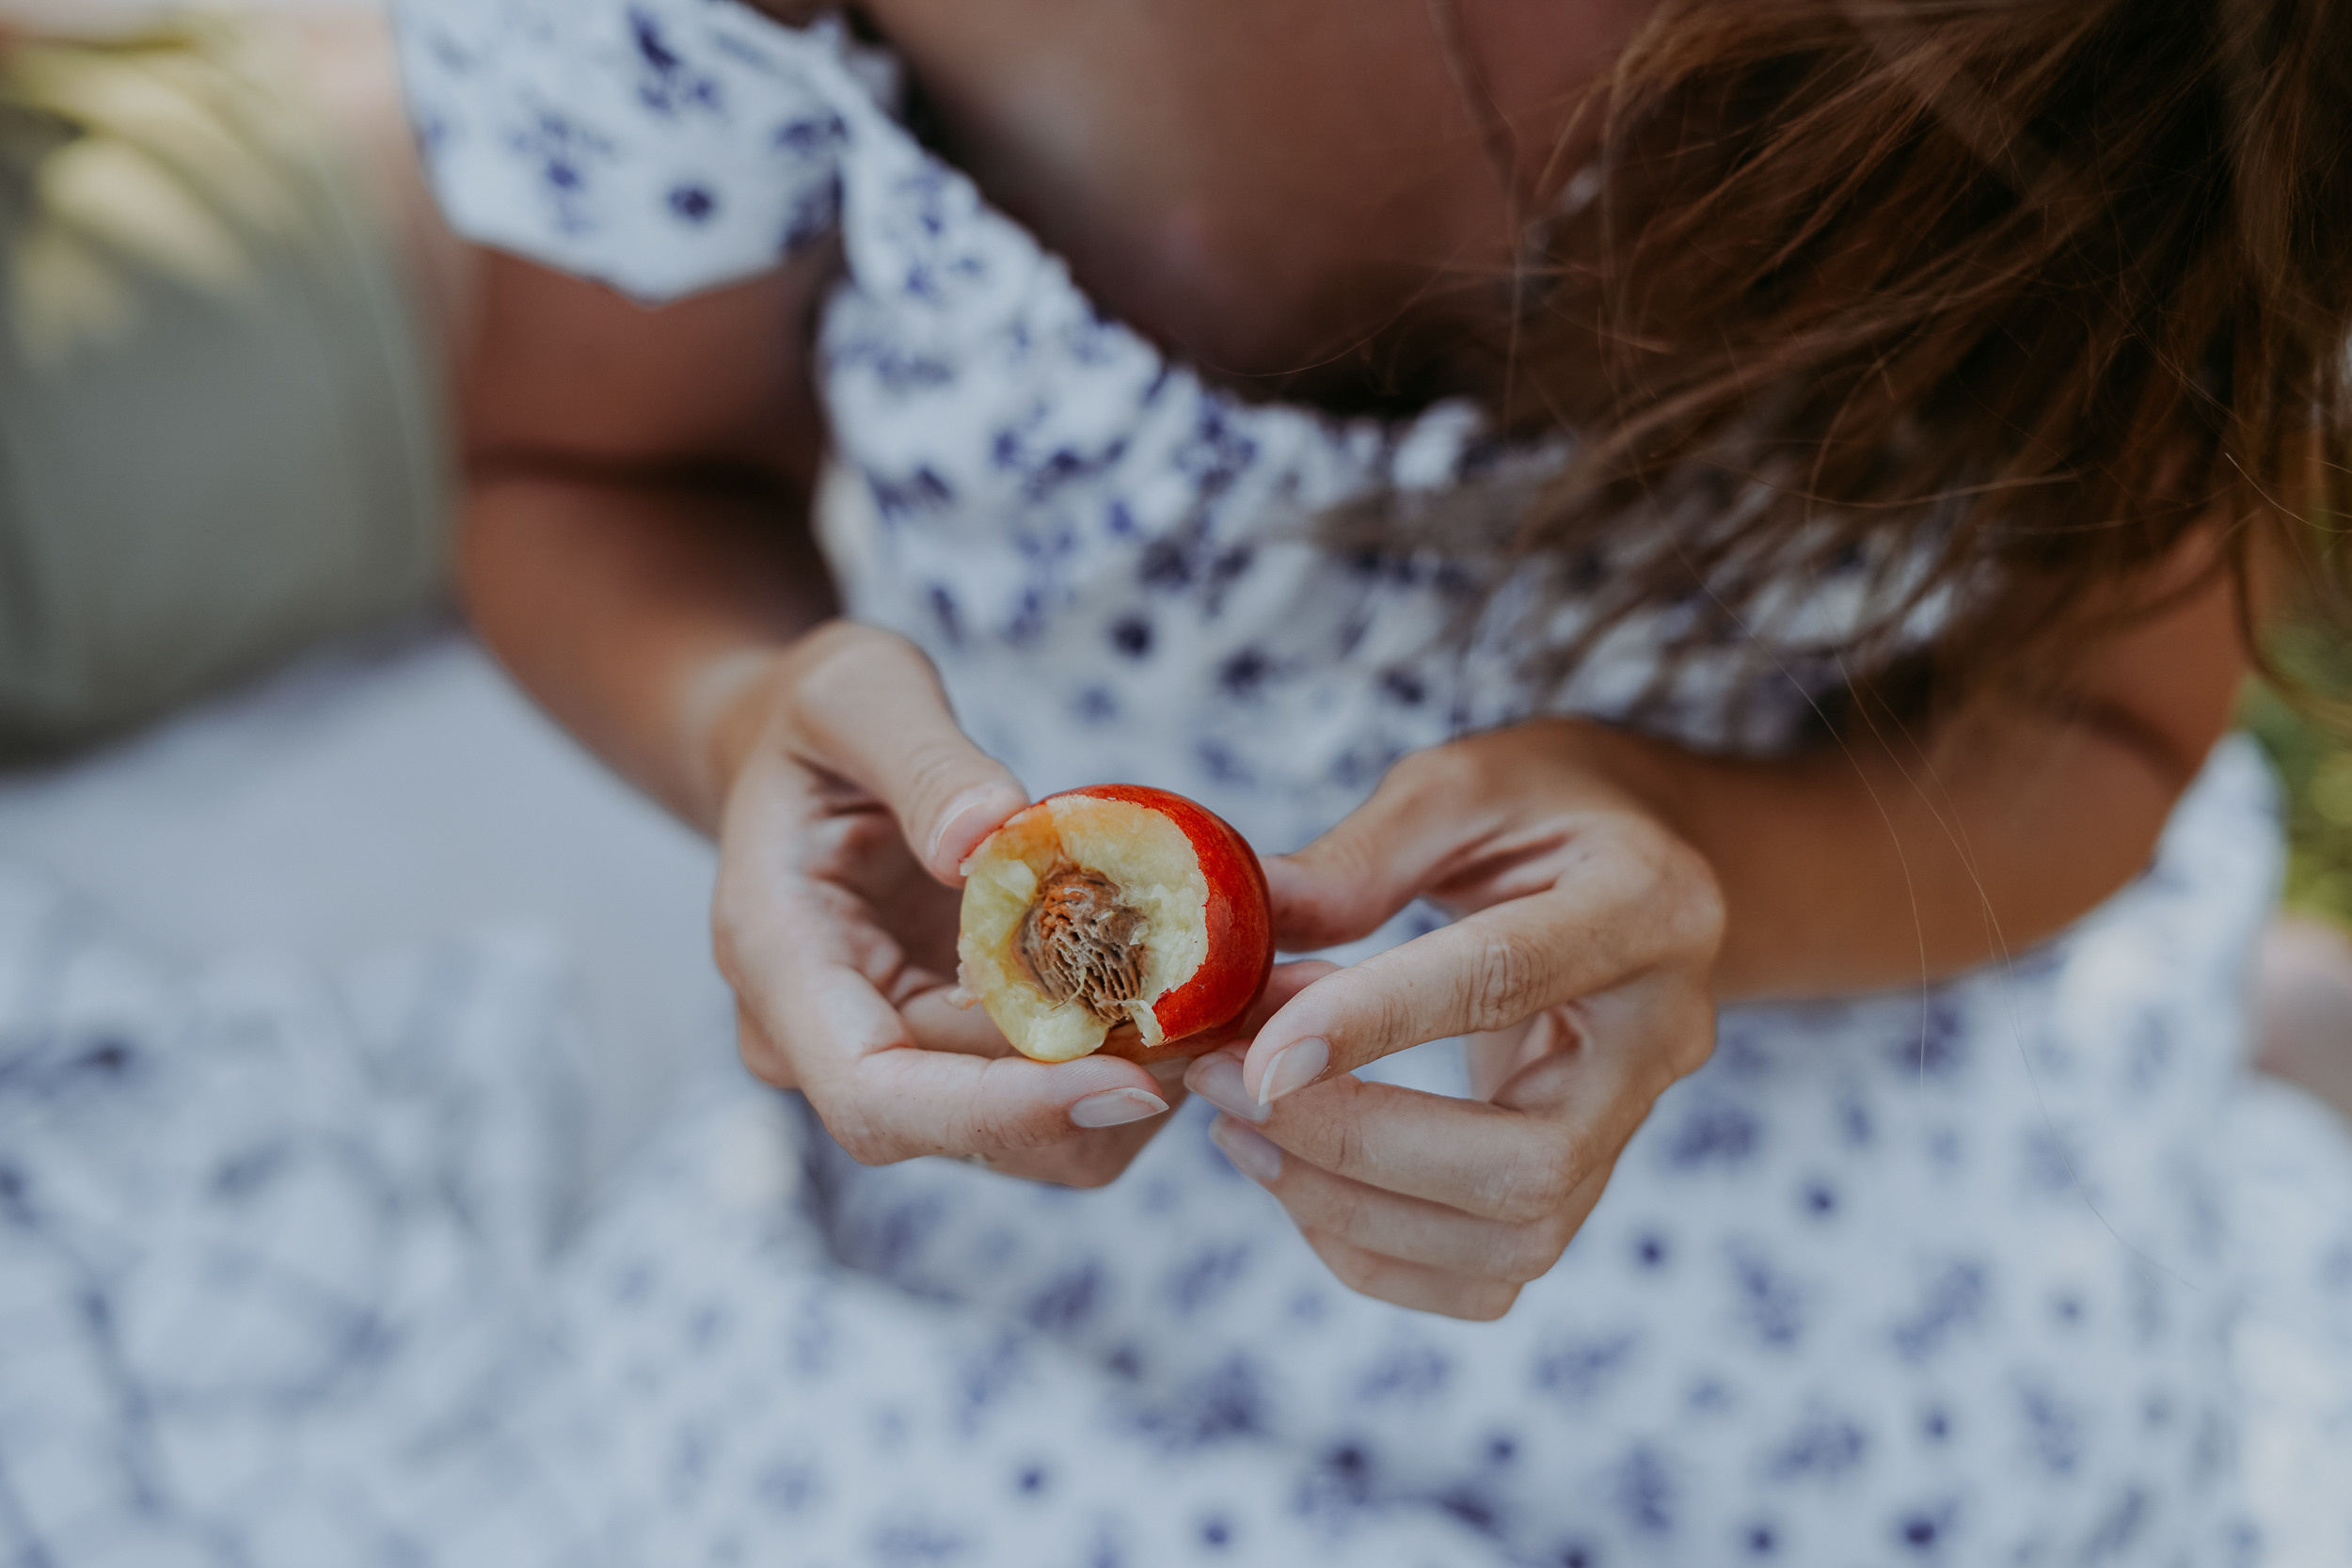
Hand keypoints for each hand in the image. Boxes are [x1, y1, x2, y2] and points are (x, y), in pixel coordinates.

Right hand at [711, 622, 1240, 1185]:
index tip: (1129, 1081)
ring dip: (1147, 1079)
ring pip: (1034, 1133)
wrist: (800, 755)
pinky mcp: (959, 1052)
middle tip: (1248, 1017)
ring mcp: (895, 1057)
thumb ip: (919, 759)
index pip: (878, 1098)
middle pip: (975, 1132)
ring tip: (1254, 997)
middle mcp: (825, 1043)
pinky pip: (1056, 1086)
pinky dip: (1140, 1052)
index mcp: (780, 965)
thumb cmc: (816, 719)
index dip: (1003, 1112)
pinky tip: (1213, 988)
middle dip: (1111, 1087)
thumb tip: (984, 839)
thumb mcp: (857, 693)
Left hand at [1181, 722, 1724, 1317]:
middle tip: (1225, 1085)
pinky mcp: (1592, 1179)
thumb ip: (1357, 858)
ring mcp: (1636, 1123)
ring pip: (1514, 1238)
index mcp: (1648, 904)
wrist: (1651, 858)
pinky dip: (1376, 1253)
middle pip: (1527, 1162)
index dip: (1371, 1026)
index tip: (1256, 1053)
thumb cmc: (1551, 805)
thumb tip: (1235, 930)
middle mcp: (1664, 1035)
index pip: (1504, 981)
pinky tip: (1296, 1177)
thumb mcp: (1462, 784)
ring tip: (1239, 1126)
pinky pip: (1492, 1275)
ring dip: (1350, 1208)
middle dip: (1354, 1145)